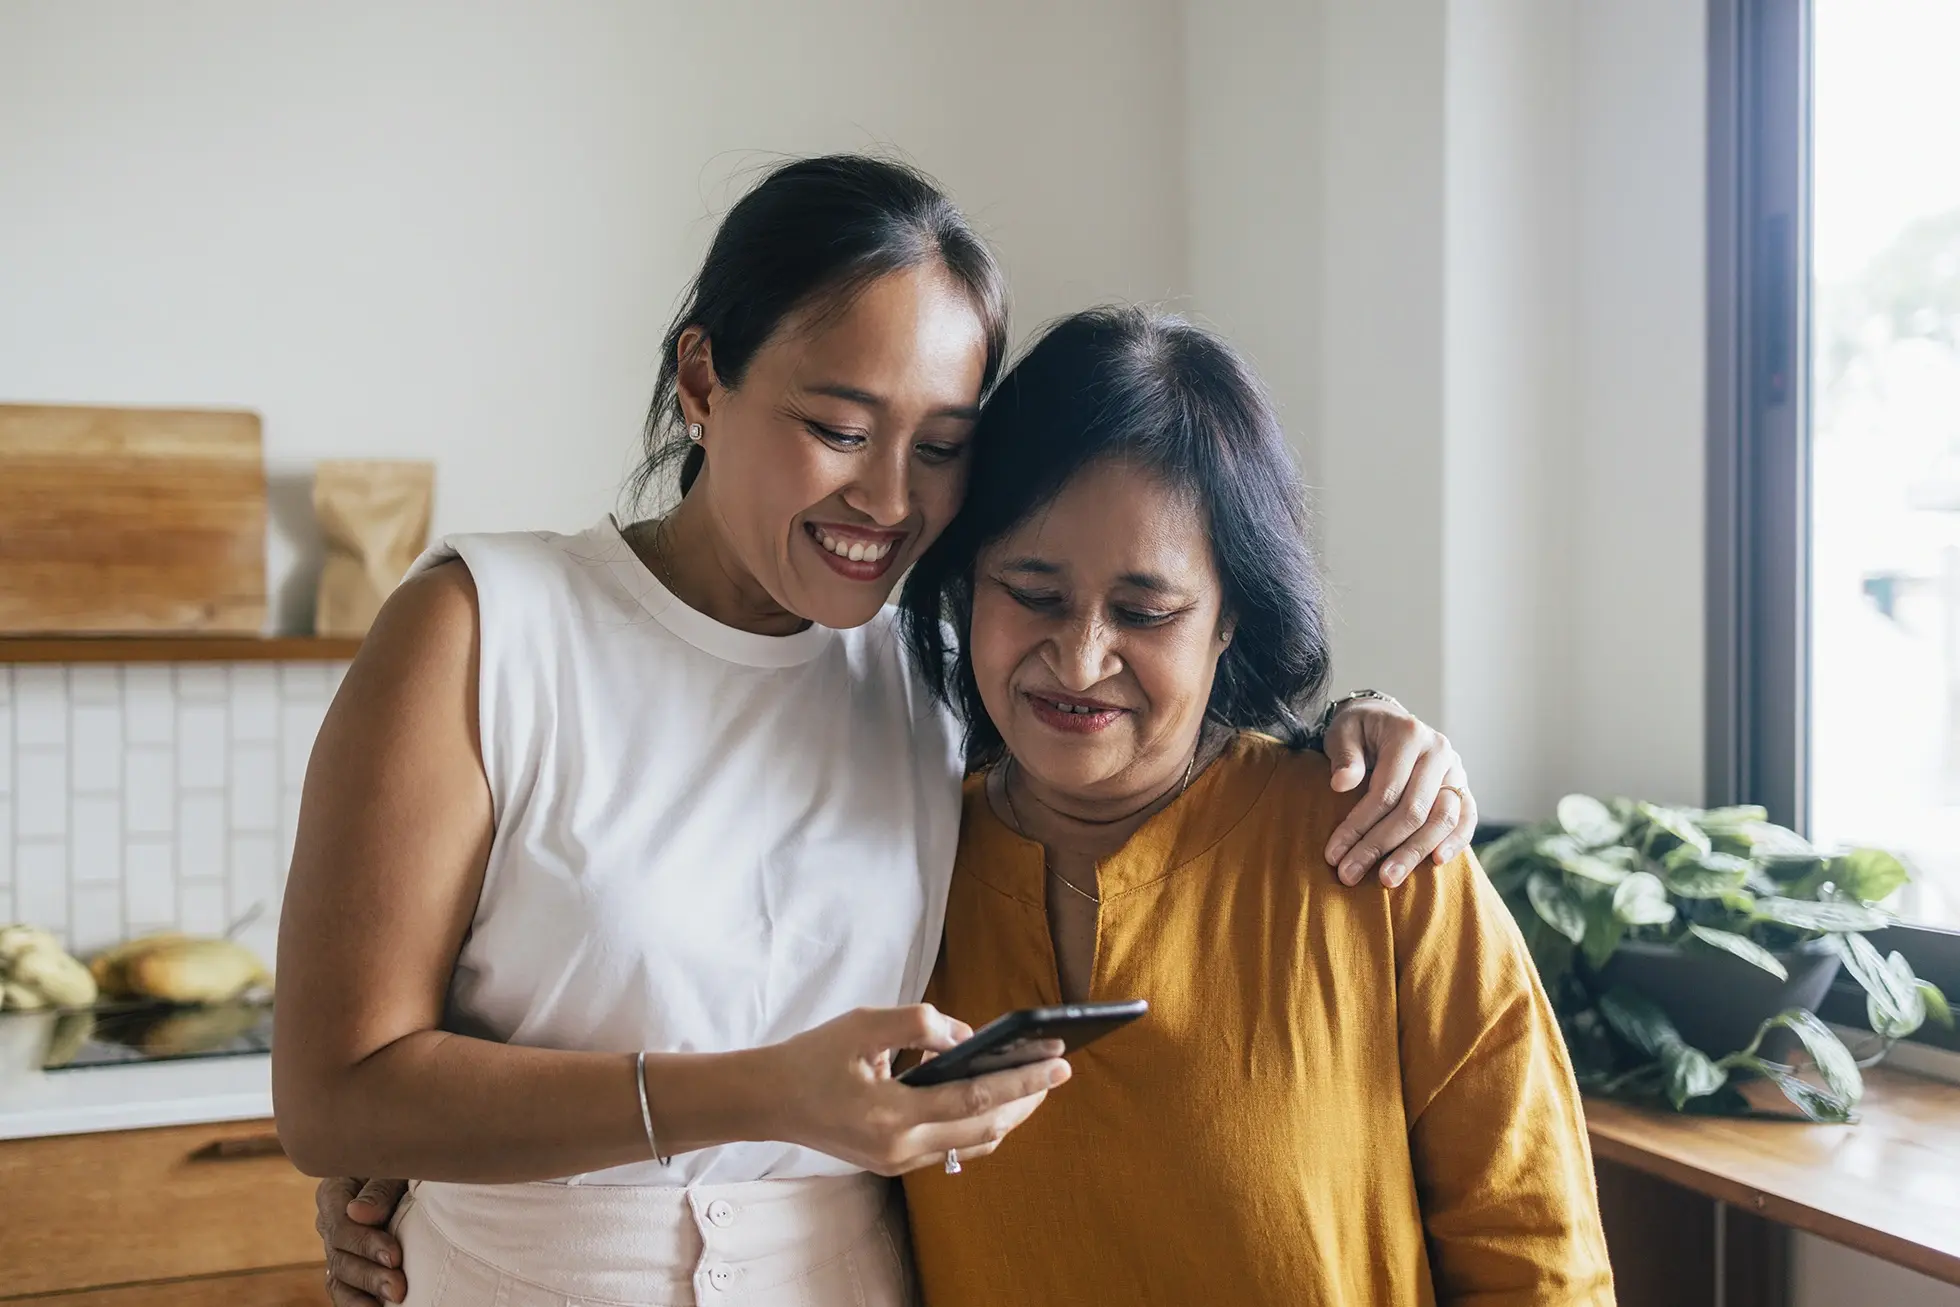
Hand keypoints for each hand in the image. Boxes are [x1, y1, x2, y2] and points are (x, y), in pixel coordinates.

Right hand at [317, 1176, 407, 1305]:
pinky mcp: (350, 1264)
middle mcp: (331, 1221)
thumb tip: (358, 1214)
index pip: (340, 1224)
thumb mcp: (396, 1166)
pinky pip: (345, 1290)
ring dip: (364, 1294)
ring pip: (339, 1278)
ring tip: (392, 1301)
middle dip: (369, 1275)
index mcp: (335, 1191)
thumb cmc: (408, 1162)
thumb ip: (379, 1187)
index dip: (365, 1243)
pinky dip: (357, 1303)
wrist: (417, 1172)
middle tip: (398, 1288)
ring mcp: (338, 1246)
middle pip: (339, 1256)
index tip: (395, 1256)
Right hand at [764, 1004, 1068, 1175]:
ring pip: (973, 1144)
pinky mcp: (894, 1164)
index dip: (1022, 1081)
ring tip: (1031, 1082)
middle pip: (985, 1130)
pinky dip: (978, 1123)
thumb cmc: (812, 1057)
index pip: (975, 1101)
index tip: (1060, 1063)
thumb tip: (967, 1038)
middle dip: (1026, 1100)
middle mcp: (901, 1149)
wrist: (769, 1100)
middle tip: (1055, 1070)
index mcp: (891, 1115)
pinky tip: (989, 1098)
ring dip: (1007, 1114)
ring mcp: (898, 1163)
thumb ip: (920, 1024)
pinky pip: (952, 1147)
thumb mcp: (863, 1025)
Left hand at [1322, 700, 1477, 887]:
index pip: (1385, 791)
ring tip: (1386, 880)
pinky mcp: (1464, 787)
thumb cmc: (1360, 730)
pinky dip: (1455, 843)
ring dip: (1413, 853)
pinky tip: (1435, 864)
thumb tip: (1341, 784)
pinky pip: (1467, 819)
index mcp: (1409, 734)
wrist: (1386, 720)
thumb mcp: (1343, 732)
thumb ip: (1344, 756)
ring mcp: (1456, 770)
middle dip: (1379, 846)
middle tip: (1350, 875)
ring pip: (1442, 819)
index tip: (1333, 854)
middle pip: (1413, 810)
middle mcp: (1438, 751)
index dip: (1358, 825)